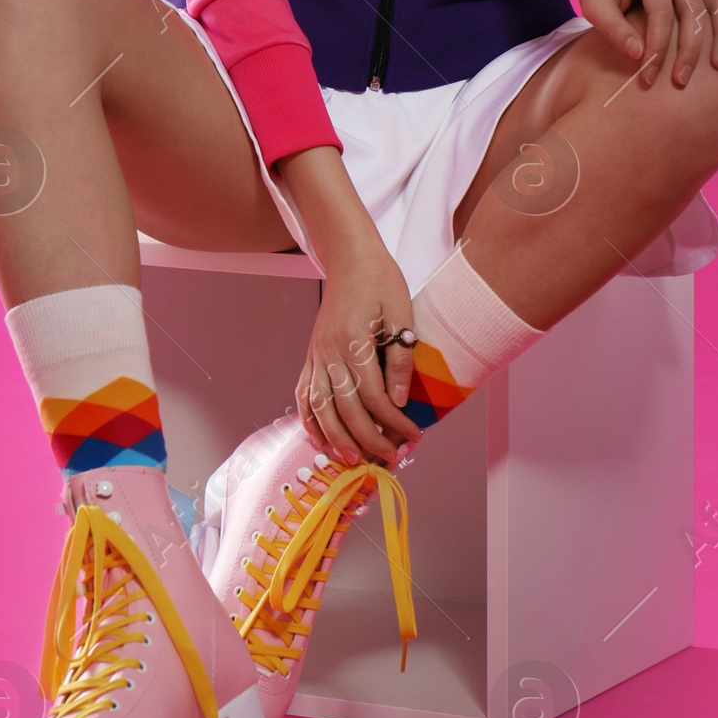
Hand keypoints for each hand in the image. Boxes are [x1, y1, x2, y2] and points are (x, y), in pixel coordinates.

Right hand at [295, 243, 421, 466]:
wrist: (350, 259)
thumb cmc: (380, 281)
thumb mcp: (401, 312)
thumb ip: (400, 357)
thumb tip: (400, 401)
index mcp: (354, 341)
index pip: (374, 396)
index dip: (394, 422)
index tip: (414, 435)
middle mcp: (329, 352)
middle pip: (346, 409)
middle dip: (369, 439)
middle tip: (390, 457)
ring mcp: (315, 355)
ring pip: (319, 408)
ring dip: (336, 438)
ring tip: (353, 459)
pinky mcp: (310, 355)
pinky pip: (303, 394)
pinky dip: (309, 420)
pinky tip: (321, 438)